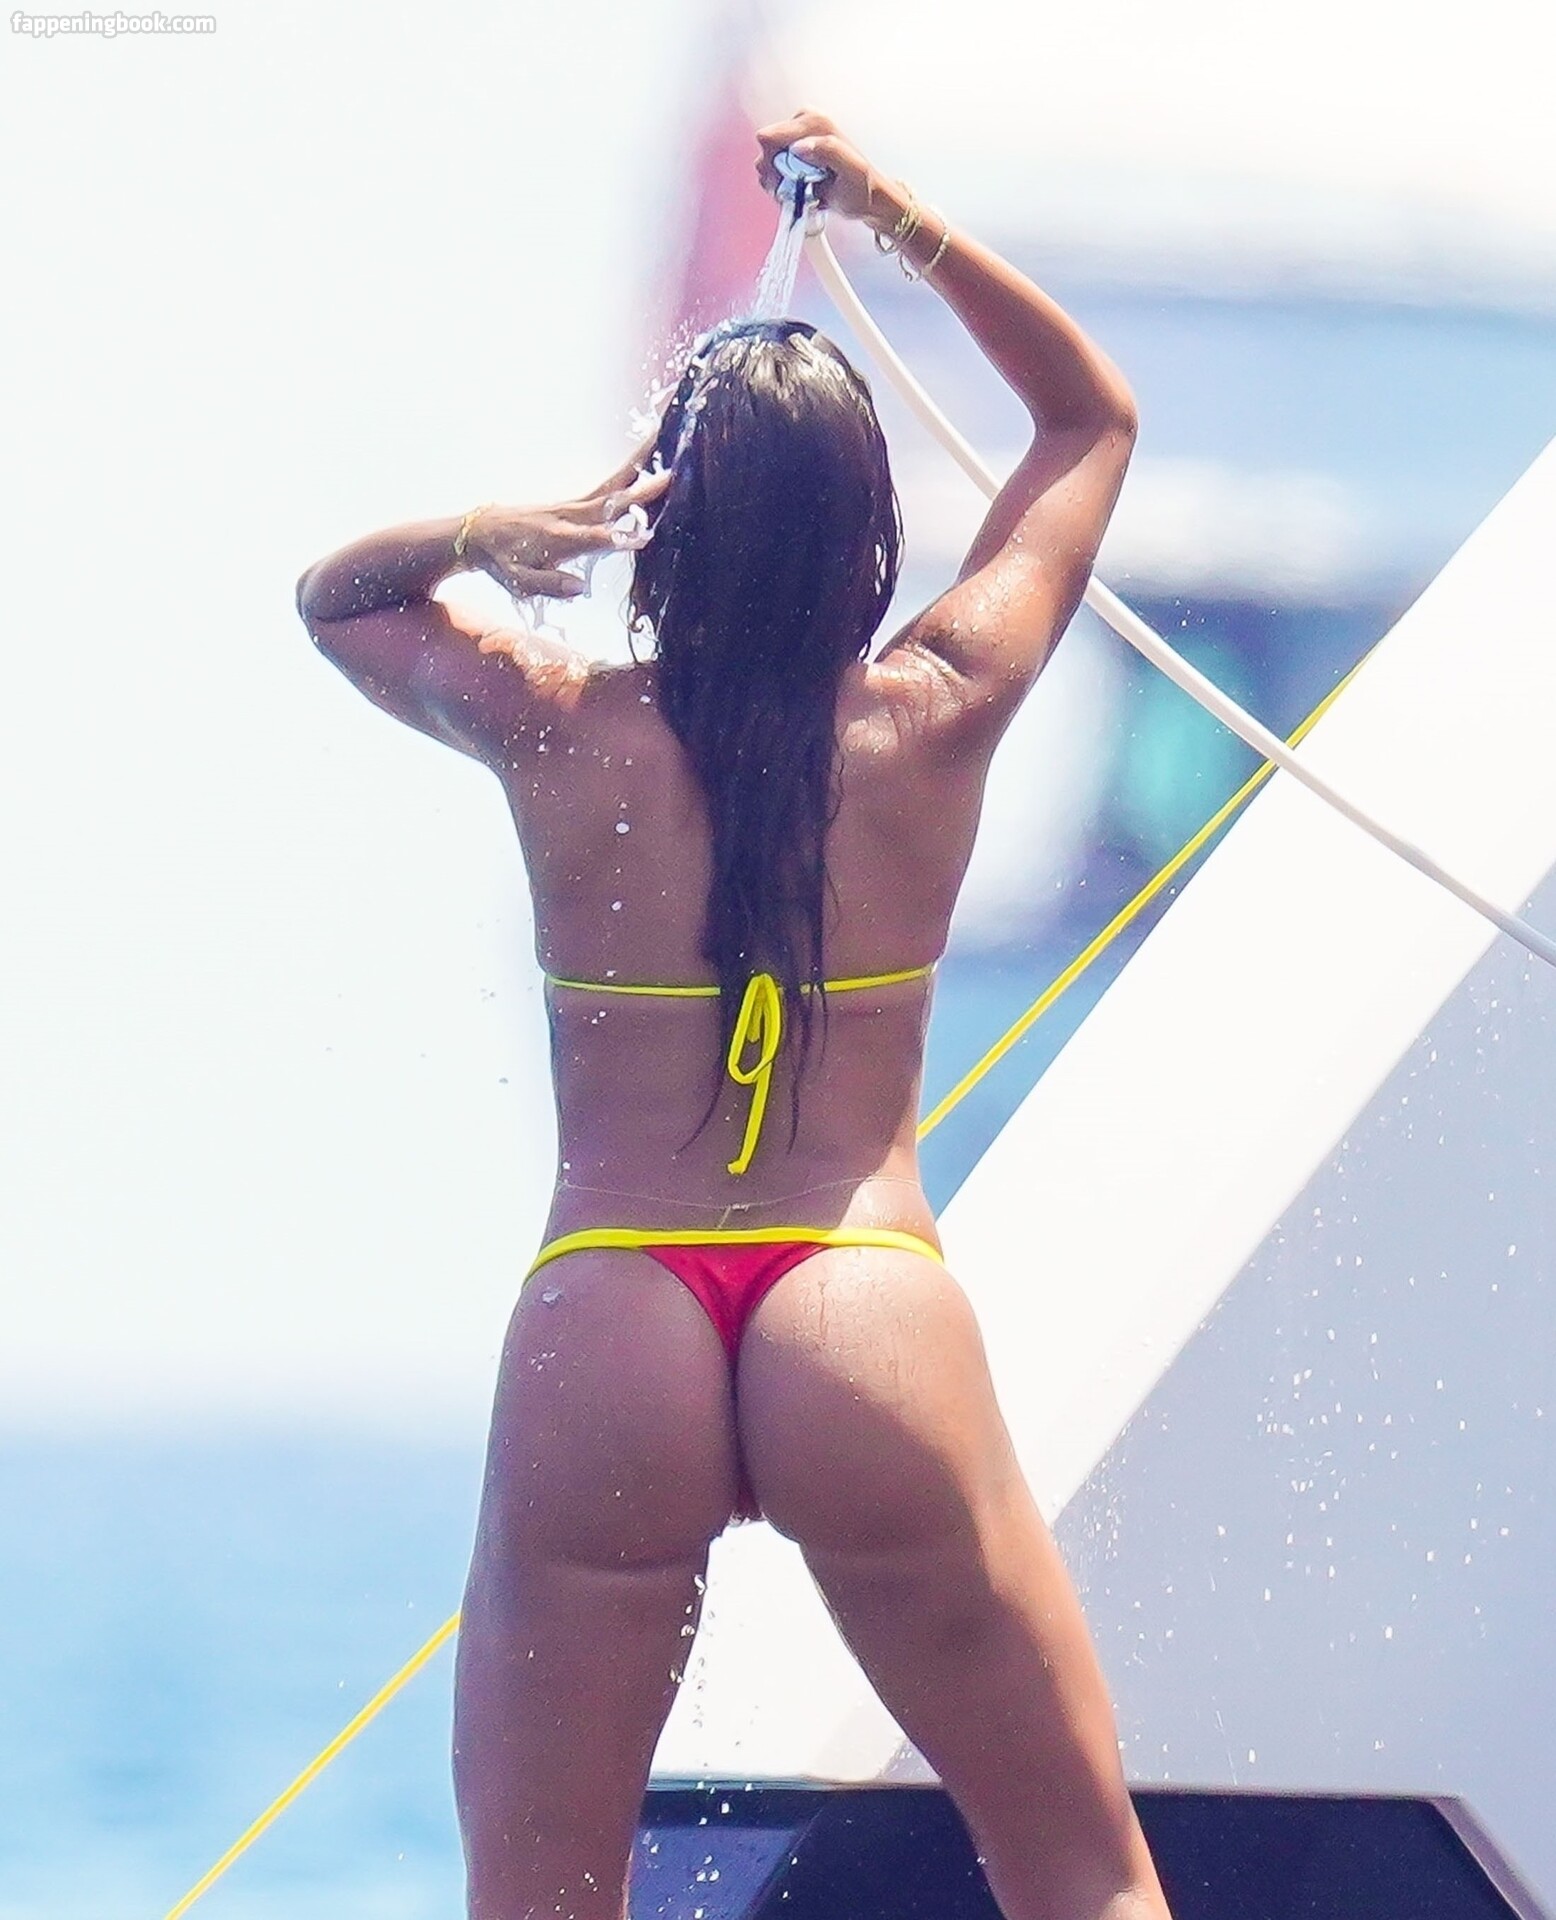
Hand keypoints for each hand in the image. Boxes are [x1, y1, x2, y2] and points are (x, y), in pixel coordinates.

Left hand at [462, 461, 669, 600]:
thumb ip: (549, 584)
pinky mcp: (573, 501)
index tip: (646, 535)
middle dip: (641, 488)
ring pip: (612, 484)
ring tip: (662, 444)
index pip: (595, 538)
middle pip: (611, 500)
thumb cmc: (502, 561)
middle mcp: (570, 517)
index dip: (619, 538)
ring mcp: (572, 506)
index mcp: (559, 539)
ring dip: (638, 465)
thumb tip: (579, 587)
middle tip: (671, 474)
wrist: (479, 532)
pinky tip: (643, 463)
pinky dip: (626, 472)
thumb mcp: (518, 581)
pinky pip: (605, 485)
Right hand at [754, 109, 886, 225]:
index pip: (769, 138)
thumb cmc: (863, 187)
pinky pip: (772, 173)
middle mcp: (802, 126)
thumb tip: (799, 146)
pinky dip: (782, 188)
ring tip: (803, 191)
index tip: (793, 181)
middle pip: (765, 152)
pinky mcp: (792, 156)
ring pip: (766, 165)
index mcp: (814, 122)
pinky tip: (799, 191)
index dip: (774, 165)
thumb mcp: (852, 170)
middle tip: (799, 189)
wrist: (867, 199)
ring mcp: (795, 141)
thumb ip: (828, 151)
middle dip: (776, 176)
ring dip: (779, 185)